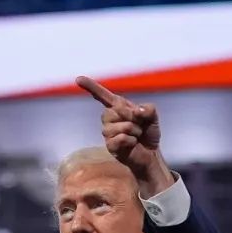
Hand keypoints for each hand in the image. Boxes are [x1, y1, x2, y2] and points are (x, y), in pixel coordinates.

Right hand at [76, 76, 175, 197]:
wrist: (151, 153)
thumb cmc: (148, 132)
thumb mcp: (152, 116)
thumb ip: (148, 109)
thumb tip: (137, 112)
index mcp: (117, 107)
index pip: (102, 95)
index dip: (91, 87)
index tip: (78, 79)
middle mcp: (109, 118)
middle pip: (116, 110)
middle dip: (133, 117)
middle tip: (139, 125)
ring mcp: (107, 132)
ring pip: (122, 126)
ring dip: (135, 131)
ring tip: (136, 136)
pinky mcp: (110, 146)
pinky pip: (121, 138)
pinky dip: (132, 141)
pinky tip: (132, 144)